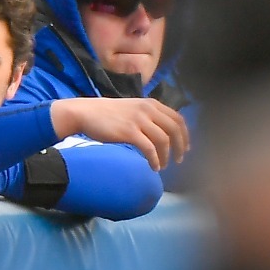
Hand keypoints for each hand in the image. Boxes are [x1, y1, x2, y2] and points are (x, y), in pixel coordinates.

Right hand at [51, 97, 188, 170]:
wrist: (85, 113)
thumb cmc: (107, 113)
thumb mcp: (132, 108)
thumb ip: (148, 115)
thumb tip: (162, 131)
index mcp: (151, 104)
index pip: (178, 119)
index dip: (185, 135)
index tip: (184, 147)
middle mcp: (148, 110)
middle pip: (175, 130)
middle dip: (180, 147)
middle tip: (178, 160)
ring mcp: (139, 120)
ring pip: (163, 141)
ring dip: (166, 156)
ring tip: (163, 165)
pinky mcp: (129, 132)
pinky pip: (149, 149)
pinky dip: (155, 160)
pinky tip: (153, 166)